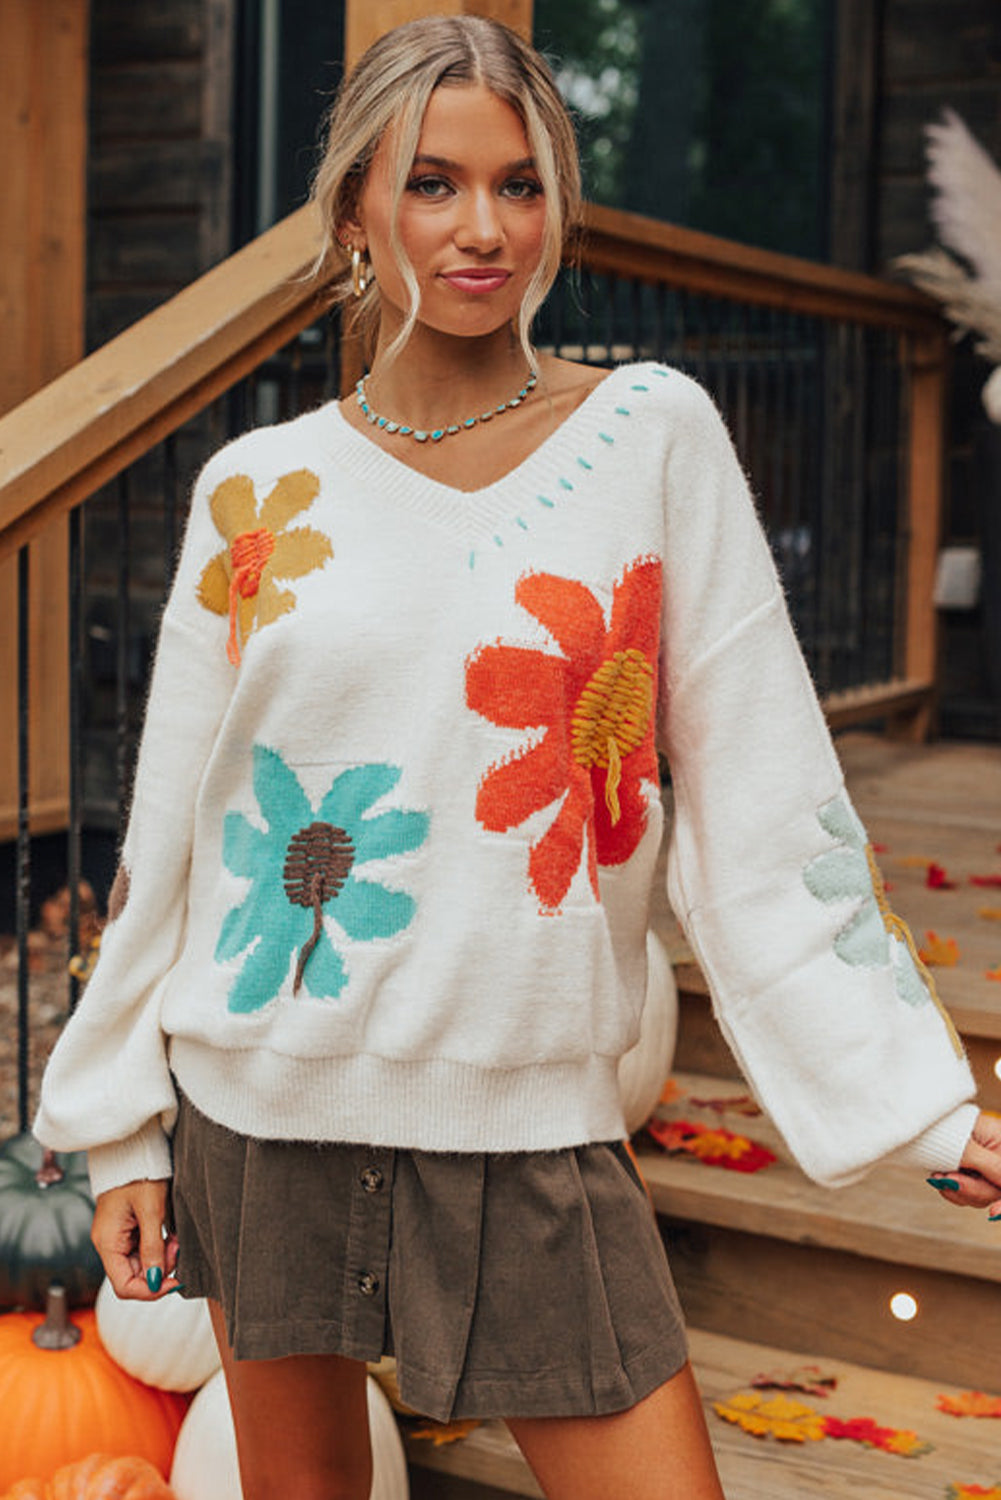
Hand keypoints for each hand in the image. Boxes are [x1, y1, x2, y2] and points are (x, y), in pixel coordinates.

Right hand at [91, 1178, 179, 1298]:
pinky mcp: (127, 1229)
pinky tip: (170, 1235)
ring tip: (175, 1240)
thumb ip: (153, 1247)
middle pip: (134, 1277)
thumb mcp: (151, 1210)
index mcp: (108, 1242)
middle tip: (177, 1250)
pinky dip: (159, 1247)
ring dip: (162, 1258)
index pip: (124, 1286)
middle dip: (159, 1270)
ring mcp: (118, 1237)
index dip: (150, 1291)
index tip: (174, 1282)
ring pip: (141, 1264)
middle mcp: (109, 1244)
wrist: (134, 1150)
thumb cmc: (139, 1174)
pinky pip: (143, 1249)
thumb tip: (156, 1281)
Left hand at [929, 1111, 1000, 1216]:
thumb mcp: (968, 1144)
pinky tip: (939, 1178)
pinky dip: (951, 1188)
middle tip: (947, 1179)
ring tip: (939, 1176)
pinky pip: (964, 1192)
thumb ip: (990, 1165)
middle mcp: (996, 1159)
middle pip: (993, 1191)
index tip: (993, 1212)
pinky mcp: (967, 1173)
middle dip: (970, 1190)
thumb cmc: (945, 1125)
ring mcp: (982, 1167)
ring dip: (957, 1190)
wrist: (921, 1119)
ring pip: (978, 1195)